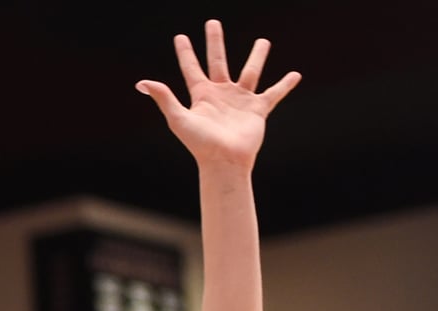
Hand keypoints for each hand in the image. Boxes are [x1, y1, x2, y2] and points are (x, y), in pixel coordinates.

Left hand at [136, 20, 297, 167]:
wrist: (224, 162)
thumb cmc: (199, 143)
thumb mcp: (179, 118)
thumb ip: (164, 98)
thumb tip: (142, 82)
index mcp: (201, 95)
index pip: (191, 68)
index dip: (185, 52)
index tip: (180, 37)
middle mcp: (220, 94)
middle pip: (218, 61)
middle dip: (215, 42)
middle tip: (213, 23)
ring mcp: (240, 100)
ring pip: (251, 72)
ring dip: (257, 56)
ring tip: (263, 41)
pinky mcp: (257, 109)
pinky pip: (274, 93)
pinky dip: (285, 84)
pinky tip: (295, 74)